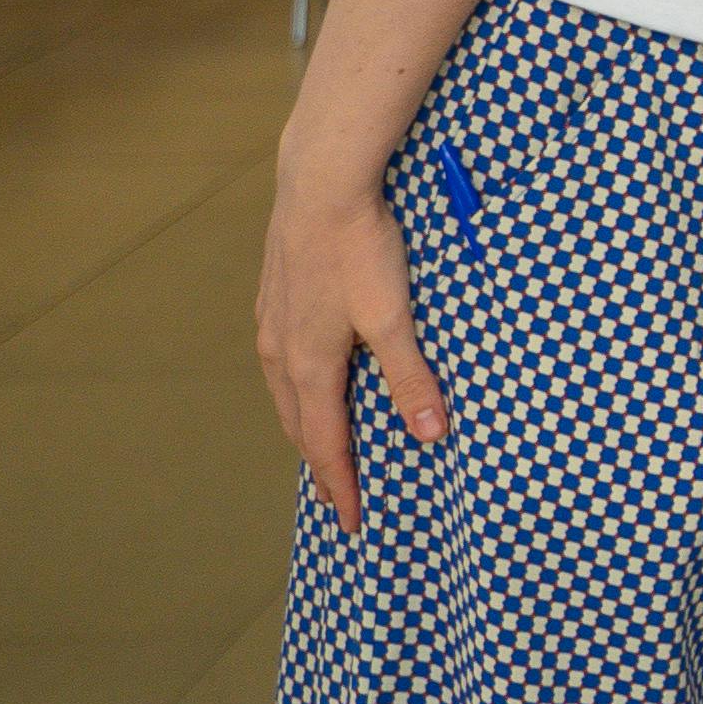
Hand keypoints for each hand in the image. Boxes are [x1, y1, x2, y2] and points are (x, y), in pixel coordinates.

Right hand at [254, 174, 444, 534]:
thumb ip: (409, 378)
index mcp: (309, 364)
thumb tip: (429, 436)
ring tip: (322, 452)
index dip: (341, 483)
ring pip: (287, 394)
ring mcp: (273, 323)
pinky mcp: (276, 298)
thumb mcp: (393, 317)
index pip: (325, 442)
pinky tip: (310, 383)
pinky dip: (298, 391)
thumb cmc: (360, 248)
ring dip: (305, 428)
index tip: (352, 521)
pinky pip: (284, 363)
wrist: (321, 182)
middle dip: (320, 465)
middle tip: (339, 500)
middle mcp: (281, 351)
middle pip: (299, 424)